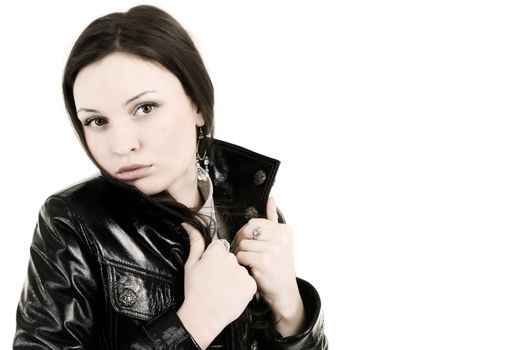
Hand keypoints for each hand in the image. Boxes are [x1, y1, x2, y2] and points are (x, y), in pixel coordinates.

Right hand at [177, 223, 256, 348]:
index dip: (215, 260)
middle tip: (216, 282)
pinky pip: (248, 282)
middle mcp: (232, 259)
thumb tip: (190, 224)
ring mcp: (242, 272)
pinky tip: (232, 294)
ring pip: (240, 270)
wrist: (203, 315)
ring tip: (223, 289)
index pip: (221, 248)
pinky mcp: (251, 285)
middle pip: (232, 258)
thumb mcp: (191, 264)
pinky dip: (242, 288)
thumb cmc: (195, 290)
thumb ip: (195, 242)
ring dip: (234, 278)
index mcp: (217, 251)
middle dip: (226, 268)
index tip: (211, 271)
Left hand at [231, 197, 304, 335]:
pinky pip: (241, 255)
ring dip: (240, 254)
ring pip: (242, 243)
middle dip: (241, 241)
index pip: (254, 223)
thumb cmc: (279, 267)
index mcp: (285, 230)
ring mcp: (274, 248)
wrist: (284, 292)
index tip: (248, 244)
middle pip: (247, 230)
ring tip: (249, 262)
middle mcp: (281, 237)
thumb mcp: (281, 241)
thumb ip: (274, 220)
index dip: (246, 234)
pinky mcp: (264, 261)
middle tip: (243, 252)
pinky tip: (249, 268)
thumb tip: (271, 199)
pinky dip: (241, 263)